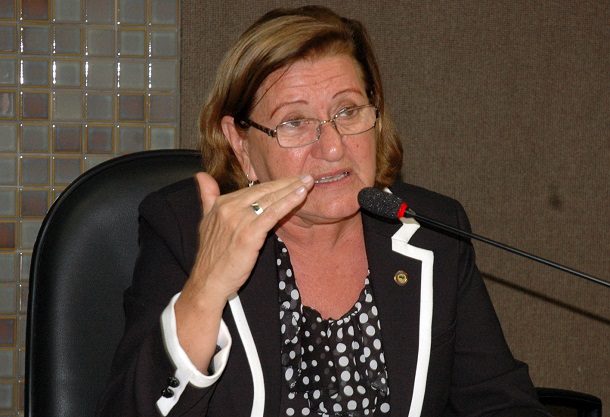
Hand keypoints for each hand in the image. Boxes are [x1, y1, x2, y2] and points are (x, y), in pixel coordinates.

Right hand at [189, 172, 313, 298]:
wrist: (209, 280)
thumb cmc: (212, 256)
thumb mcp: (205, 220)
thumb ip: (207, 196)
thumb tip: (201, 175)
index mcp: (221, 203)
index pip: (254, 189)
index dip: (275, 183)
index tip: (291, 179)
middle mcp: (230, 208)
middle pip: (264, 190)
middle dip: (287, 182)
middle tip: (306, 177)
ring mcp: (239, 220)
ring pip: (271, 199)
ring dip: (292, 189)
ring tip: (308, 182)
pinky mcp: (250, 233)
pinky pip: (273, 213)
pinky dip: (289, 202)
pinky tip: (301, 195)